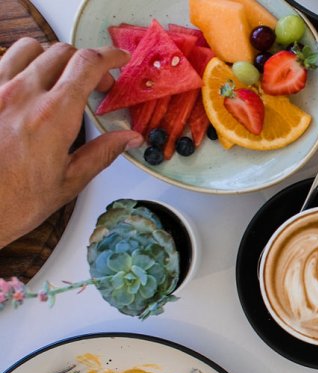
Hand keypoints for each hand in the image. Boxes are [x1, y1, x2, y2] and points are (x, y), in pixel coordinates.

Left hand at [0, 39, 141, 248]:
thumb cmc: (11, 202)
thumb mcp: (68, 182)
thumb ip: (102, 152)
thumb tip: (129, 139)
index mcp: (53, 116)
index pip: (87, 65)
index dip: (109, 56)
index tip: (119, 59)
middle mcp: (22, 95)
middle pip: (61, 52)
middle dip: (85, 62)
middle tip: (94, 84)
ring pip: (28, 48)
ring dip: (50, 58)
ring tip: (58, 79)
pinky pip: (0, 62)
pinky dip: (19, 66)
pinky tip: (25, 87)